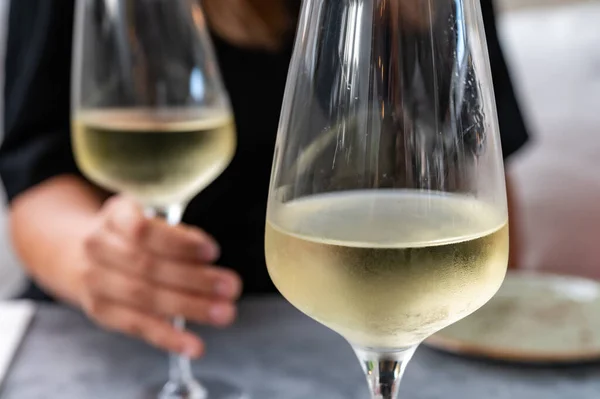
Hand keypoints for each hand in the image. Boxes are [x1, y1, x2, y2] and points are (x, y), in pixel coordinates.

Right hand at [76, 195, 241, 357]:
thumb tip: (205, 254)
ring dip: (189, 307)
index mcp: (116, 216)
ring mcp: (96, 281)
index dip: (179, 243)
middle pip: (148, 267)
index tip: (212, 252)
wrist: (80, 253)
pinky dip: (169, 338)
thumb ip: (177, 235)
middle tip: (231, 287)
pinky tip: (194, 345)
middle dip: (195, 279)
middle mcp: (99, 247)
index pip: (144, 230)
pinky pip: (138, 326)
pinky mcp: (102, 312)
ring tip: (223, 313)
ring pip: (145, 298)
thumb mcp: (152, 219)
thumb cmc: (132, 235)